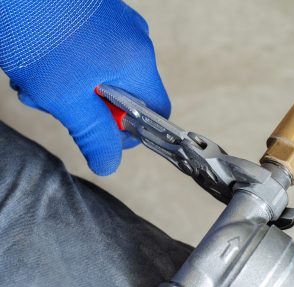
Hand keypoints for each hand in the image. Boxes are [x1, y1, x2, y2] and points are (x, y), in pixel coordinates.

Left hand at [0, 0, 169, 174]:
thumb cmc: (35, 29)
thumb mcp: (64, 95)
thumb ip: (92, 134)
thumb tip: (109, 163)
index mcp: (137, 59)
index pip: (156, 111)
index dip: (131, 131)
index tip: (102, 132)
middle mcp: (135, 38)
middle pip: (128, 93)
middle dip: (92, 107)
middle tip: (58, 102)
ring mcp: (118, 23)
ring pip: (107, 74)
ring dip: (76, 87)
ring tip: (40, 79)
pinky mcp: (100, 14)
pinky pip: (97, 52)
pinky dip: (72, 65)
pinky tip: (44, 61)